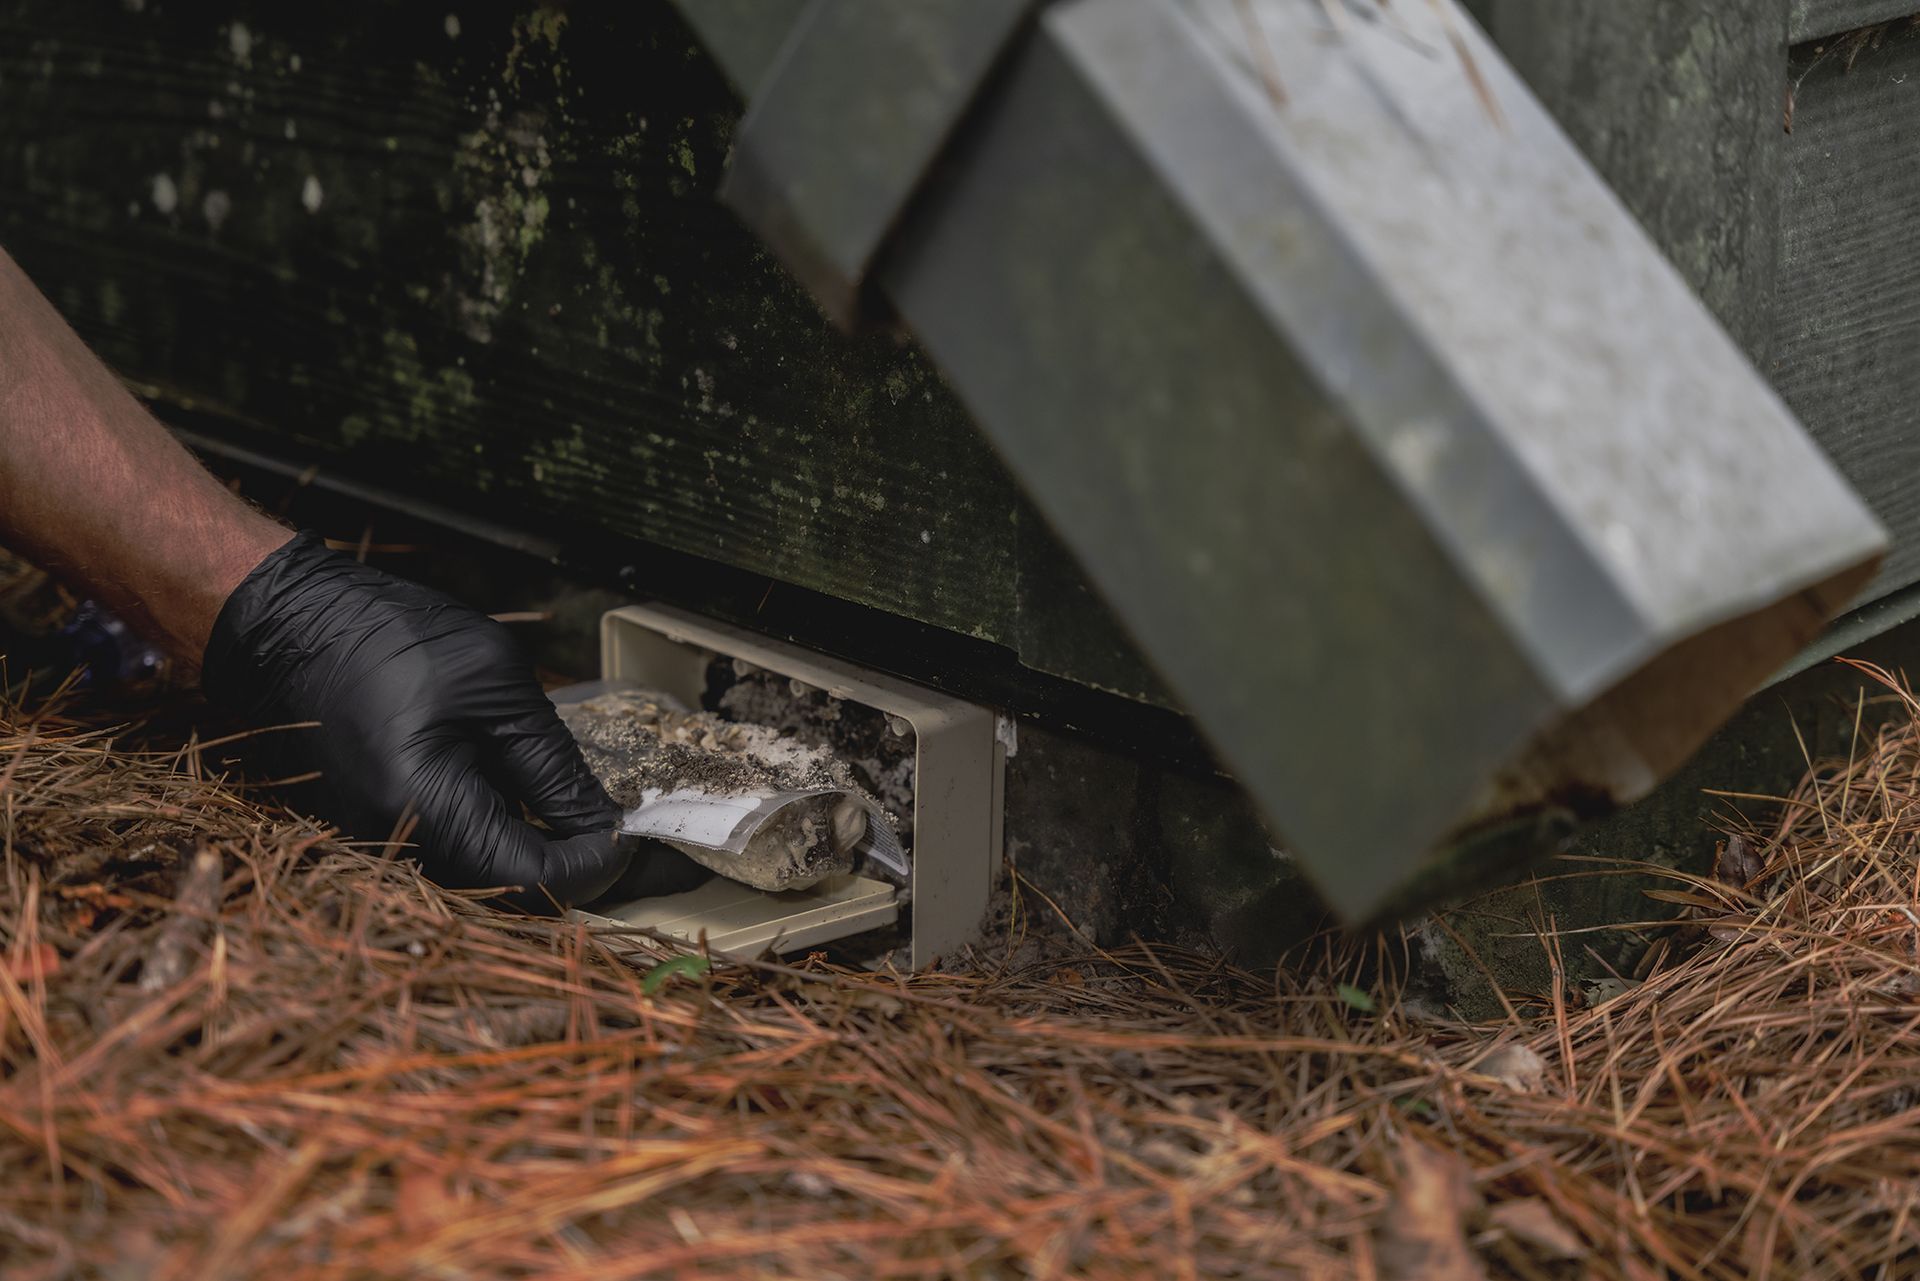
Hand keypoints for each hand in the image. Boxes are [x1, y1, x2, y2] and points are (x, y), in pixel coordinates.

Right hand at [201, 532, 629, 909]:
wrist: (282, 623)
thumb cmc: (383, 636)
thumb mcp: (494, 686)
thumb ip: (552, 766)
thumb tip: (610, 826)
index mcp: (424, 810)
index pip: (538, 882)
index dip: (602, 865)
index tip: (641, 832)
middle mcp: (393, 850)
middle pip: (514, 895)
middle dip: (588, 873)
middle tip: (656, 852)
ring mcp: (378, 848)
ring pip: (489, 882)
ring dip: (553, 861)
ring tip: (613, 830)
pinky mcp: (377, 834)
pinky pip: (458, 857)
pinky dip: (511, 843)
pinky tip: (552, 816)